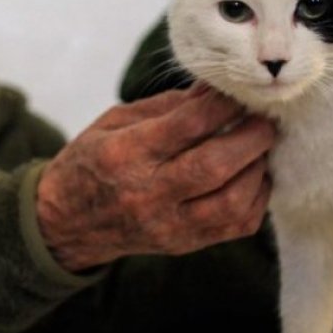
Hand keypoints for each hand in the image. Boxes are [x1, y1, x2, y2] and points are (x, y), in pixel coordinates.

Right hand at [35, 86, 274, 271]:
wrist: (67, 223)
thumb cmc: (92, 162)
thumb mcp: (115, 122)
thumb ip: (167, 106)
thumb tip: (216, 87)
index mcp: (125, 154)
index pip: (186, 126)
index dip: (221, 104)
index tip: (240, 90)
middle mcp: (147, 194)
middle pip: (214, 166)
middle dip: (250, 137)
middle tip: (266, 119)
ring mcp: (168, 225)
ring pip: (232, 202)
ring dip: (258, 169)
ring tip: (261, 147)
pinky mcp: (184, 245)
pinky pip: (236, 226)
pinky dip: (256, 198)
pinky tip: (254, 177)